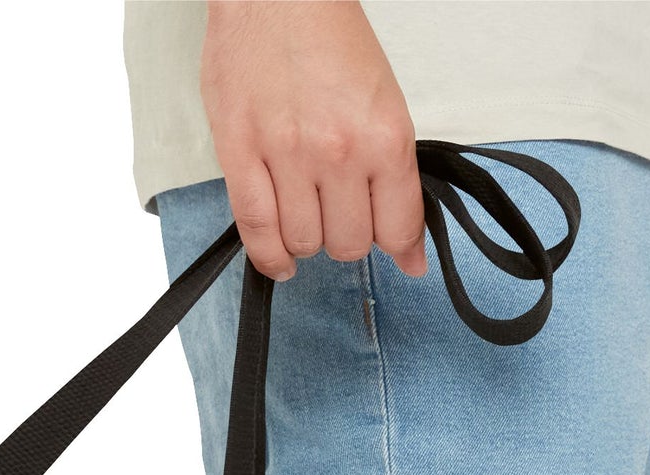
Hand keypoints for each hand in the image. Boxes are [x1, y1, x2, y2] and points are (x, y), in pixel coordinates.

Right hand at [200, 0, 425, 281]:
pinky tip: (281, 259)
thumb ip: (396, 178)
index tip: (395, 249)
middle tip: (340, 214)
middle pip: (349, 243)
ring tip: (306, 215)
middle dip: (347, 237)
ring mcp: (287, 156)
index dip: (398, 247)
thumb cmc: (328, 39)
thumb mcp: (384, 103)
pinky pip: (257, 231)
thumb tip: (409, 252)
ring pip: (305, 243)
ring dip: (308, 240)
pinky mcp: (240, 155)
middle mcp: (339, 151)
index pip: (398, 227)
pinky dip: (271, 257)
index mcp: (384, 136)